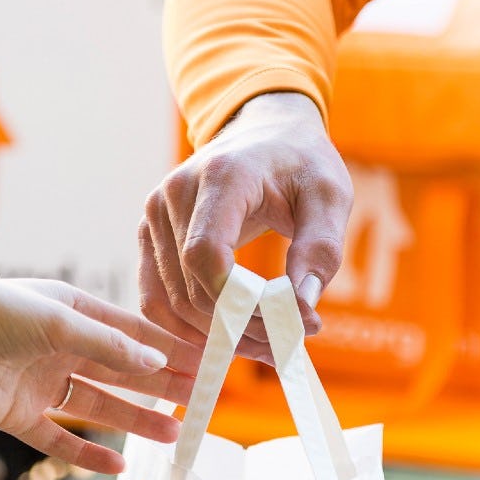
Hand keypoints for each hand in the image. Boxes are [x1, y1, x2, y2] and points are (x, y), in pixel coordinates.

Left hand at [0, 276, 201, 473]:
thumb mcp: (57, 321)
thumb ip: (108, 345)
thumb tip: (156, 358)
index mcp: (71, 311)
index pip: (131, 332)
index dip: (168, 347)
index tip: (204, 361)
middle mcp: (59, 345)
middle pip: (121, 370)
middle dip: (161, 384)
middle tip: (200, 399)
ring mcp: (40, 381)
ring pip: (99, 405)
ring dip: (135, 420)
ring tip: (174, 434)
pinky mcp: (18, 414)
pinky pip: (60, 438)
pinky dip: (86, 453)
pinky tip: (117, 465)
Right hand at [139, 92, 352, 360]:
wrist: (265, 133)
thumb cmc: (301, 163)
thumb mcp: (329, 196)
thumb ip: (320, 247)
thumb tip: (302, 306)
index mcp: (221, 177)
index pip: (206, 255)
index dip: (240, 303)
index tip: (290, 325)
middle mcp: (175, 194)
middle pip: (190, 287)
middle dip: (241, 328)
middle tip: (291, 343)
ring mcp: (155, 215)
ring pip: (170, 303)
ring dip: (217, 337)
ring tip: (268, 346)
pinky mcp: (150, 236)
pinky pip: (157, 298)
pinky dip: (190, 329)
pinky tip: (233, 338)